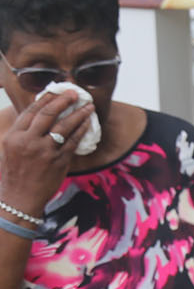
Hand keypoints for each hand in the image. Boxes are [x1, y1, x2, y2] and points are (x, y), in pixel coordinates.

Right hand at [0, 90, 93, 216]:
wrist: (19, 198)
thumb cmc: (15, 173)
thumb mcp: (10, 148)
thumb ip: (23, 132)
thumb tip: (40, 115)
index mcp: (14, 136)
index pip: (31, 111)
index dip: (45, 99)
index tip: (55, 90)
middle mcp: (28, 141)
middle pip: (48, 114)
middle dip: (63, 100)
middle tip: (74, 93)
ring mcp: (45, 151)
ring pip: (64, 125)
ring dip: (78, 113)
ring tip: (87, 106)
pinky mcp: (59, 160)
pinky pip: (73, 141)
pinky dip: (81, 130)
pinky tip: (87, 123)